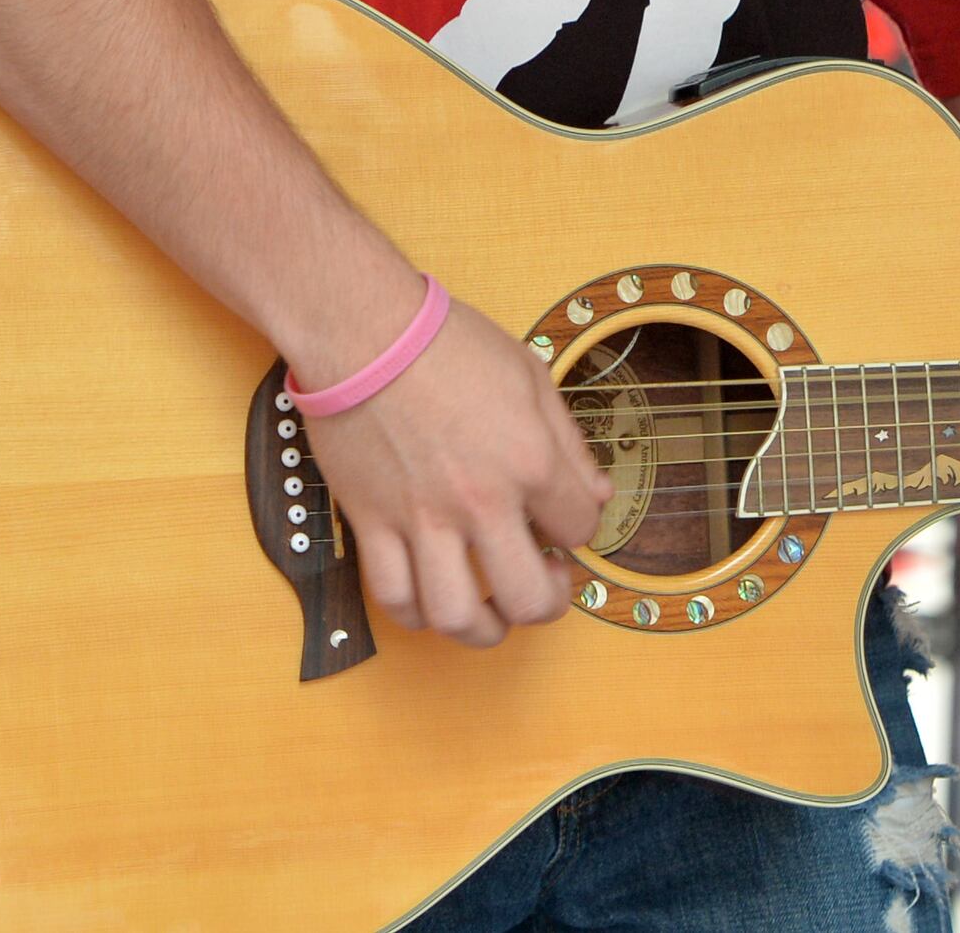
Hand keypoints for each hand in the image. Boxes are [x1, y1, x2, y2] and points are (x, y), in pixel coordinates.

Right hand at [301, 303, 613, 647]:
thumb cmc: (445, 342)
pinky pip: (393, 596)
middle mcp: (479, 501)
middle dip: (546, 604)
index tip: (563, 522)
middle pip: (527, 598)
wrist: (363, 330)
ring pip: (456, 616)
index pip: (579, 530)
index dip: (579, 530)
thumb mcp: (530, 376)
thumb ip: (569, 443)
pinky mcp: (371, 522)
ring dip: (482, 629)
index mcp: (529, 460)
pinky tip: (430, 598)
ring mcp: (422, 518)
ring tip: (489, 612)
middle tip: (542, 584)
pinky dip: (415, 613)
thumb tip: (597, 494)